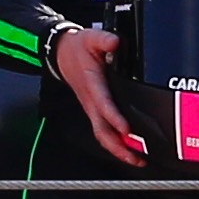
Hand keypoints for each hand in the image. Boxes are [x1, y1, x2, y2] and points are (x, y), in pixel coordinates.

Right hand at [45, 23, 147, 164]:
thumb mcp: (91, 38)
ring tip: (137, 160)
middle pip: (102, 130)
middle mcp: (91, 101)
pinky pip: (104, 131)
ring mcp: (92, 109)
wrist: (61, 54)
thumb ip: (104, 39)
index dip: (115, 118)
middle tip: (136, 158)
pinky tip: (129, 150)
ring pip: (103, 135)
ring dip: (118, 150)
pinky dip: (116, 144)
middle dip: (118, 147)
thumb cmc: (77, 49)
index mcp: (92, 84)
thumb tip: (116, 42)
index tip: (126, 129)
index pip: (104, 104)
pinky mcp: (95, 111)